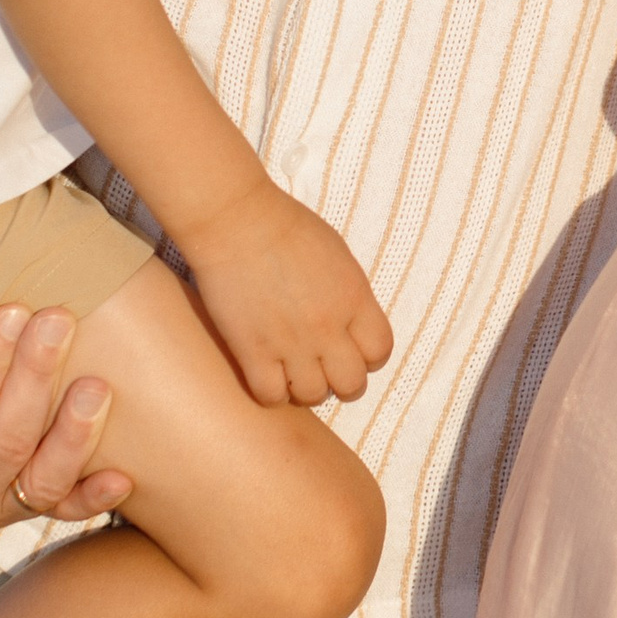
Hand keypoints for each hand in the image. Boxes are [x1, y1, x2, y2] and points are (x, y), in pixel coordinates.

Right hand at [0, 304, 135, 538]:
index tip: (12, 313)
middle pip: (3, 442)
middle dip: (33, 376)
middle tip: (57, 319)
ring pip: (40, 476)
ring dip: (73, 431)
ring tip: (95, 383)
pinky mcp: (29, 513)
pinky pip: (64, 510)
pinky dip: (93, 497)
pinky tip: (121, 477)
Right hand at [185, 187, 393, 409]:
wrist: (236, 221)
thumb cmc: (285, 227)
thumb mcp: (338, 256)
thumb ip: (350, 295)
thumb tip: (351, 324)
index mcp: (353, 299)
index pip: (380, 351)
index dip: (368, 357)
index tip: (351, 350)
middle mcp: (328, 327)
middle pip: (352, 384)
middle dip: (341, 381)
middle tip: (323, 368)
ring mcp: (290, 342)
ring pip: (313, 396)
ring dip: (306, 389)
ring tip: (293, 372)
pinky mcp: (252, 351)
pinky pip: (271, 396)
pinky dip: (272, 393)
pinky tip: (266, 374)